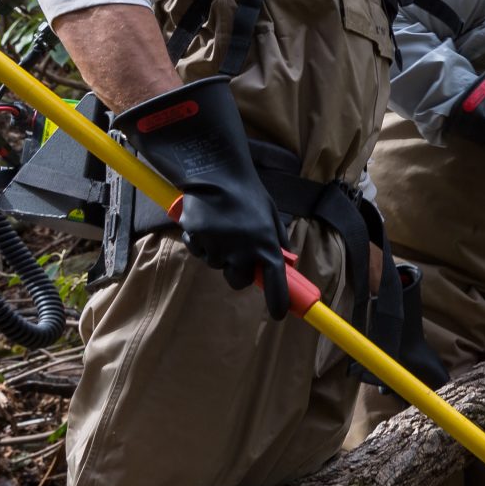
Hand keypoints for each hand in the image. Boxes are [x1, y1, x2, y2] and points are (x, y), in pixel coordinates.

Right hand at [115, 75, 289, 316]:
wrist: (216, 171)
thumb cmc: (247, 193)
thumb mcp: (270, 215)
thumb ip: (277, 239)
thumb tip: (286, 261)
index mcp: (266, 244)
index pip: (275, 283)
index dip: (279, 301)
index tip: (280, 313)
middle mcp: (243, 250)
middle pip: (238, 281)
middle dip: (238, 273)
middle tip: (238, 255)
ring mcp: (219, 247)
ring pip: (217, 265)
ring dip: (219, 254)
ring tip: (222, 227)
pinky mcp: (198, 239)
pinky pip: (200, 251)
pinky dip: (202, 243)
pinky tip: (206, 224)